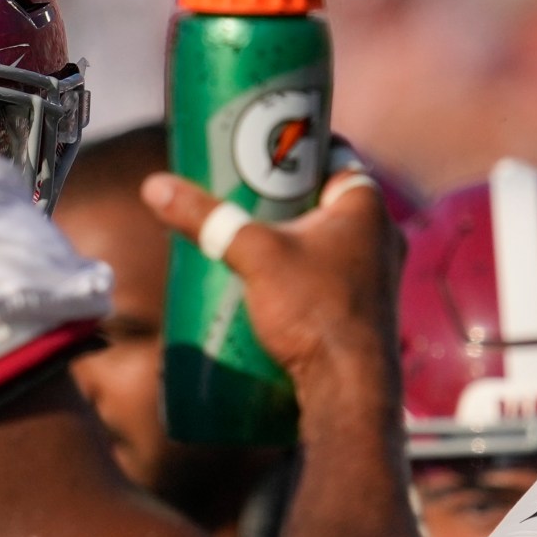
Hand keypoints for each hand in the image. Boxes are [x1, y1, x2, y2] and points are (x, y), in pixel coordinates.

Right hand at [139, 168, 402, 397]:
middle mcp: (381, 234)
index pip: (333, 155)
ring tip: (245, 240)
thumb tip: (155, 187)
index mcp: (366, 205)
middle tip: (237, 195)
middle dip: (281, 196)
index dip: (295, 147)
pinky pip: (330, 272)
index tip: (258, 149)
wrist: (349, 389)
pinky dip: (301, 269)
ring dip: (290, 236)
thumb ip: (206, 219)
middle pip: (323, 198)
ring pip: (327, 239)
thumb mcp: (252, 256)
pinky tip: (269, 283)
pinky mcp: (365, 308)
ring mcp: (377, 274)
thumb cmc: (313, 311)